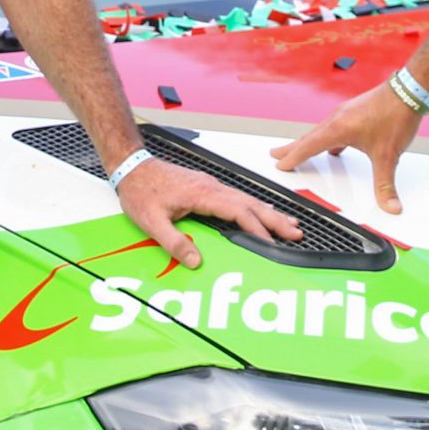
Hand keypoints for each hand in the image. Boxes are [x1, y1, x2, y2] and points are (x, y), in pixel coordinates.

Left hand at [114, 157, 303, 270]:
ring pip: (247, 199)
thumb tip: (196, 262)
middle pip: (250, 203)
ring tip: (289, 223)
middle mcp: (212, 187)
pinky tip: (261, 212)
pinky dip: (254, 206)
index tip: (272, 244)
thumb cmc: (140, 191)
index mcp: (203, 194)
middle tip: (296, 232)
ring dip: (268, 212)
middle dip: (275, 219)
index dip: (257, 229)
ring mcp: (211, 185)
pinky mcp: (207, 186)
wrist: (132, 167)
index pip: (238, 212)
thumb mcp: (151, 221)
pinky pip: (237, 197)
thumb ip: (174, 242)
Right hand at [269, 82, 423, 214]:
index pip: (308, 146)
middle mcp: (337, 118)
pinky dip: (328, 138)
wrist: (409, 90)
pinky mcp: (356, 111)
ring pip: (320, 131)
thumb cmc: (396, 116)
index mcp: (338, 129)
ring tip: (300, 150)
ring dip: (308, 142)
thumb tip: (390, 206)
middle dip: (292, 148)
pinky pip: (335, 127)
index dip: (293, 157)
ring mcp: (346, 113)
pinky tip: (337, 147)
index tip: (280, 164)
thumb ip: (386, 184)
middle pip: (308, 137)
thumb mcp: (388, 156)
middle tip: (275, 154)